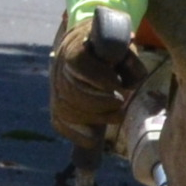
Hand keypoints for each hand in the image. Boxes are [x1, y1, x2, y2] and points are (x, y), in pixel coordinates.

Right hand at [50, 17, 138, 149]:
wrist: (91, 55)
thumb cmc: (111, 51)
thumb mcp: (124, 49)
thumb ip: (129, 59)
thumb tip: (129, 75)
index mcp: (74, 46)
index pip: (78, 62)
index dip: (99, 77)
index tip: (119, 85)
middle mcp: (59, 67)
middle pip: (71, 90)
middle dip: (100, 101)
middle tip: (121, 101)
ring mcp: (55, 89)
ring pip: (66, 109)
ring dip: (95, 117)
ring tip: (119, 114)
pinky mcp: (56, 108)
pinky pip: (61, 124)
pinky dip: (78, 134)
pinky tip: (95, 138)